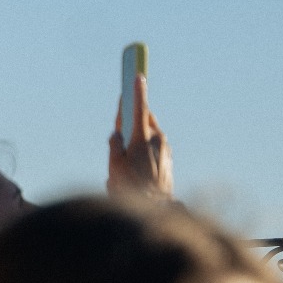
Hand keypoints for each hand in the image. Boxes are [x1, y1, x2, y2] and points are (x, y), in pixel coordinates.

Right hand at [108, 73, 172, 197]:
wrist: (156, 207)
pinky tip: (135, 163)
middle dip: (134, 116)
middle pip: (145, 119)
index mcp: (142, 138)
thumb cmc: (131, 188)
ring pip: (150, 132)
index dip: (137, 91)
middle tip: (122, 118)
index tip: (138, 76)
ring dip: (138, 134)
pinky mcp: (168, 159)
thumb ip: (114, 147)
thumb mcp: (114, 168)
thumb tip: (116, 135)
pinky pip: (155, 145)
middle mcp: (157, 140)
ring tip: (125, 150)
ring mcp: (165, 149)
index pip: (139, 108)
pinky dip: (145, 147)